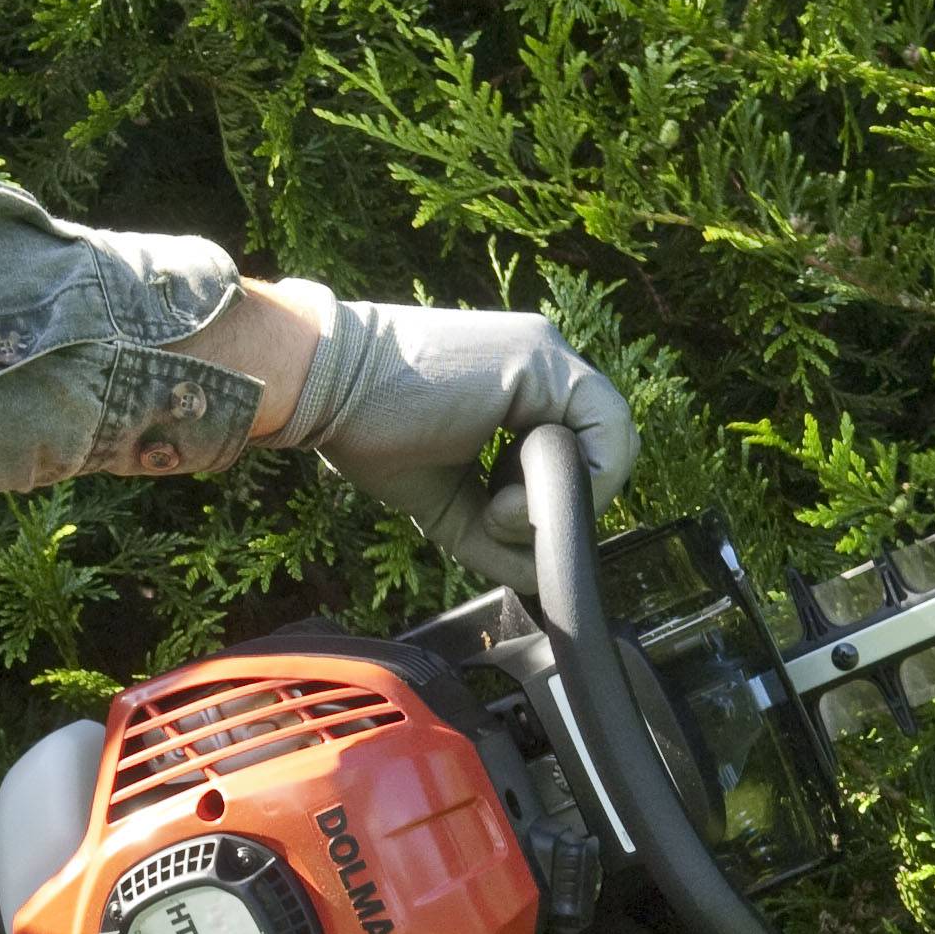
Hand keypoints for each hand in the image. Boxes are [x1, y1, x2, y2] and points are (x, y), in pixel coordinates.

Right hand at [268, 289, 637, 591]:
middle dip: (553, 509)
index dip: (554, 504)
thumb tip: (539, 577)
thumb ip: (498, 536)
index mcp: (524, 390)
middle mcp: (545, 366)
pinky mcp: (543, 359)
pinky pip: (606, 436)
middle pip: (601, 455)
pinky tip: (500, 497)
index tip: (497, 518)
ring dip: (551, 502)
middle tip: (494, 517)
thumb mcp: (448, 500)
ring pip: (612, 449)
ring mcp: (548, 356)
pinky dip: (562, 487)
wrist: (323, 388)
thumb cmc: (370, 432)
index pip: (580, 456)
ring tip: (490, 506)